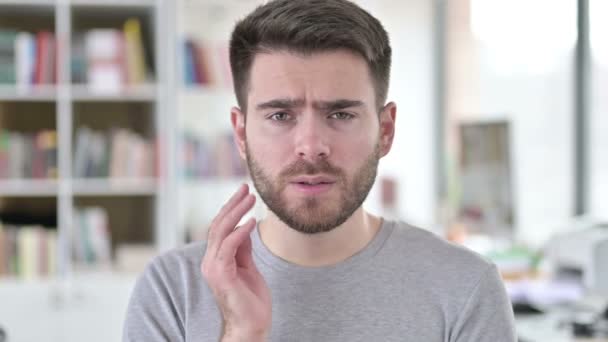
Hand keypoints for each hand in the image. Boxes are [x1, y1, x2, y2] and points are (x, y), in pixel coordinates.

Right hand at [201, 184, 271, 340]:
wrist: (251, 325)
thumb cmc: (251, 299)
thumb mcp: (248, 266)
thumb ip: (244, 248)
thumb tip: (245, 226)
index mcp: (215, 259)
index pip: (219, 227)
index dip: (231, 208)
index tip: (243, 192)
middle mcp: (210, 261)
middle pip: (218, 225)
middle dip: (233, 204)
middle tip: (246, 188)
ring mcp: (213, 268)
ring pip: (221, 232)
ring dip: (237, 213)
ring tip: (251, 199)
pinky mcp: (221, 275)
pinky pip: (228, 248)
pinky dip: (240, 233)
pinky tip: (250, 222)